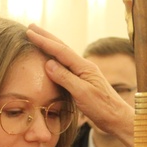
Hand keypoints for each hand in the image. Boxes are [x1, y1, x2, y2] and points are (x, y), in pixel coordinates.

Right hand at [26, 25, 134, 146]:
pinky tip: (52, 60)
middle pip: (62, 48)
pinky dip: (56, 59)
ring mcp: (84, 74)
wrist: (117, 119)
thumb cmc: (102, 108)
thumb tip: (48, 62)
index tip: (29, 32)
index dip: (44, 41)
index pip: (60, 51)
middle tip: (31, 27)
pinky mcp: (83, 82)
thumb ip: (65, 78)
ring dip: (50, 46)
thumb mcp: (82, 93)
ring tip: (39, 38)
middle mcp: (84, 67)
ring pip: (64, 56)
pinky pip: (66, 66)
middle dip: (46, 37)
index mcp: (84, 67)